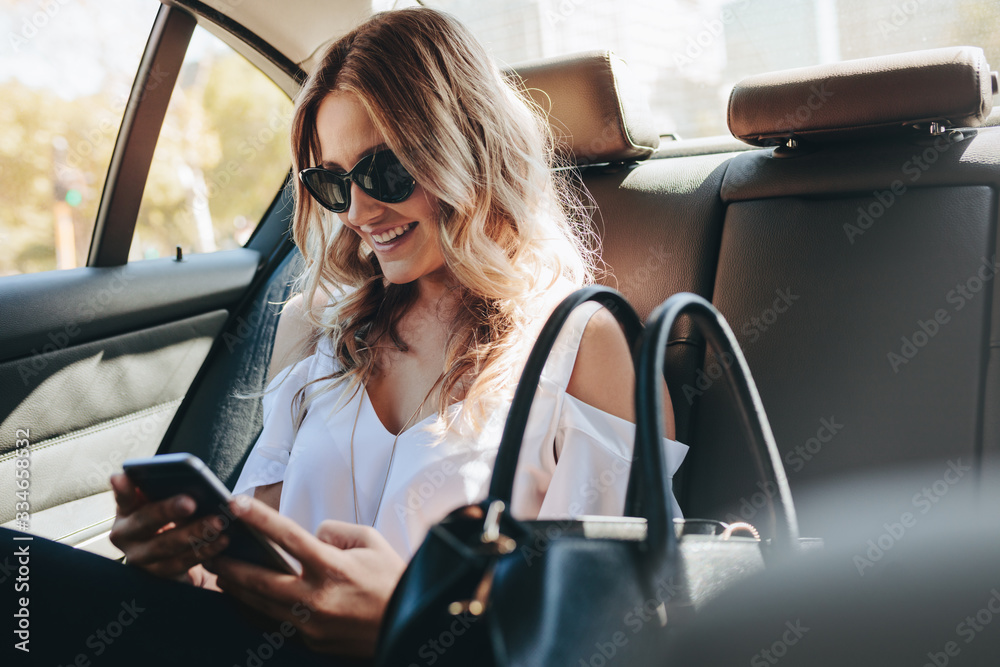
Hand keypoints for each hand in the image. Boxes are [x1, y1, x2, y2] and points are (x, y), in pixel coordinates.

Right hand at [108, 472, 229, 584]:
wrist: (175, 554)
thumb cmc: (172, 517)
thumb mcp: (165, 501)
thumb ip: (166, 489)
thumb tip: (187, 476)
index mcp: (126, 511)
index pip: (123, 497)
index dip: (123, 489)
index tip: (121, 477)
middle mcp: (126, 536)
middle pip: (145, 521)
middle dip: (168, 511)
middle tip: (190, 502)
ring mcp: (140, 558)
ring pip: (165, 546)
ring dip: (194, 533)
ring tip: (217, 522)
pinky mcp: (159, 575)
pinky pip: (183, 563)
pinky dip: (205, 550)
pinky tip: (222, 540)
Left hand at [204, 495, 406, 657]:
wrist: (408, 624)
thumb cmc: (390, 578)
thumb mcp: (370, 542)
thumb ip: (335, 531)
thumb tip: (310, 535)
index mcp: (333, 567)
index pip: (287, 536)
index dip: (258, 518)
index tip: (235, 503)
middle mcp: (316, 598)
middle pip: (259, 579)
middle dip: (230, 564)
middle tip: (209, 550)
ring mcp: (311, 625)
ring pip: (261, 606)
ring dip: (237, 589)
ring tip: (219, 573)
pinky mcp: (311, 642)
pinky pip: (273, 625)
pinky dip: (254, 611)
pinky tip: (242, 600)